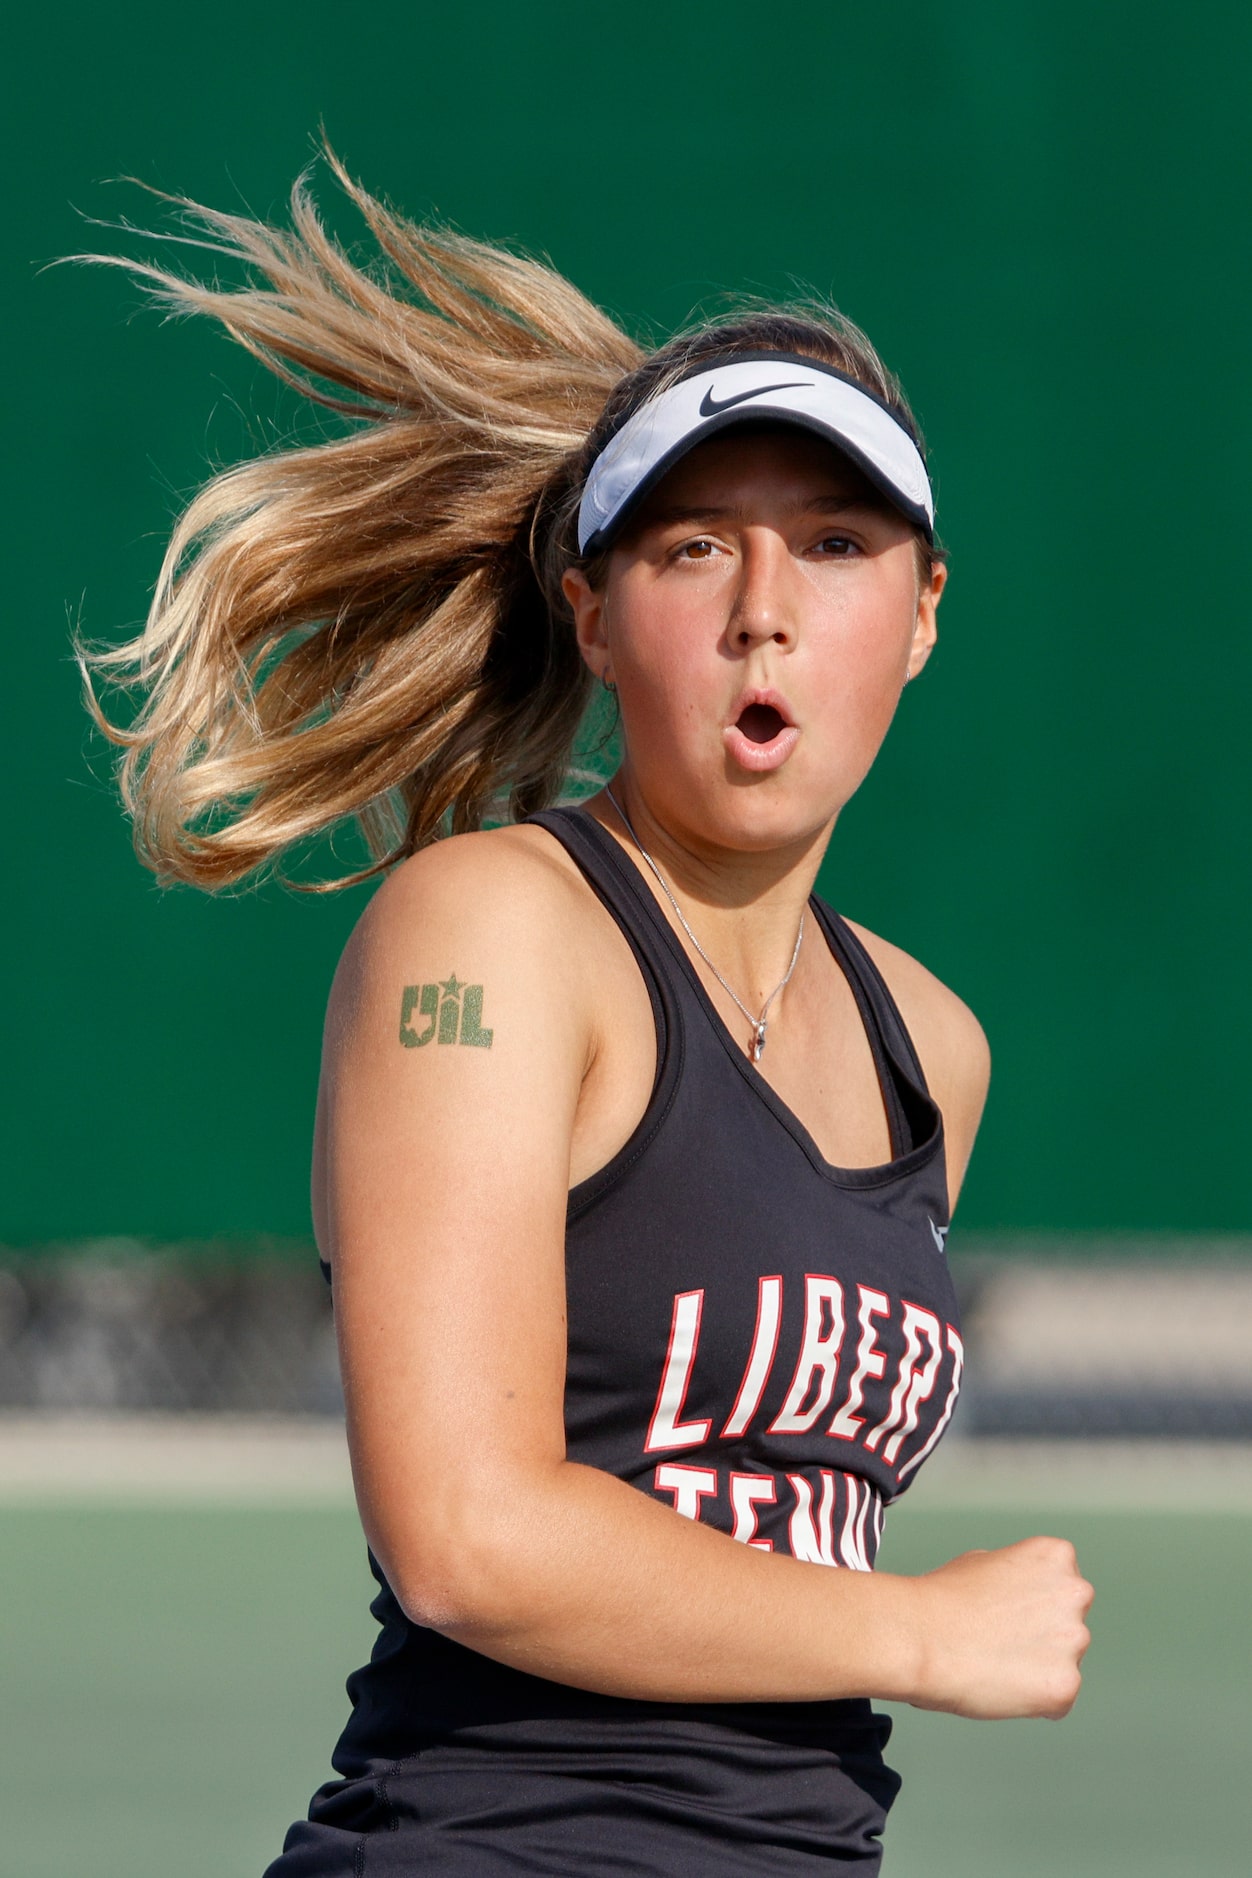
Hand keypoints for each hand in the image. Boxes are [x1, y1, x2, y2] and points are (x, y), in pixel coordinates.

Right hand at [908, 1535, 1093, 1719]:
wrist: (919, 1637)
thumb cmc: (940, 1600)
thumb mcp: (981, 1562)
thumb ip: (1016, 1576)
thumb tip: (1021, 1596)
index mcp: (1055, 1556)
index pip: (1062, 1586)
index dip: (1031, 1603)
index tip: (1006, 1611)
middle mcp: (1075, 1593)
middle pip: (1069, 1624)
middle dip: (1042, 1635)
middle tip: (1000, 1640)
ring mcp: (1074, 1640)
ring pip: (1064, 1663)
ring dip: (1037, 1668)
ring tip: (994, 1663)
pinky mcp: (1065, 1685)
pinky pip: (1057, 1701)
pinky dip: (1033, 1701)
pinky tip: (1000, 1685)